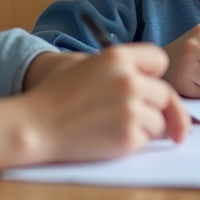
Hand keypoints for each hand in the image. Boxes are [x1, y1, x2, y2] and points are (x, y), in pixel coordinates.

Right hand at [23, 43, 189, 162]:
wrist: (35, 126)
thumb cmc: (58, 96)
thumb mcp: (89, 66)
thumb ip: (123, 69)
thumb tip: (156, 85)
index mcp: (118, 57)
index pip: (159, 60)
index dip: (153, 74)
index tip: (149, 85)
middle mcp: (129, 80)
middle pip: (165, 94)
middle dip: (153, 106)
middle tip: (132, 114)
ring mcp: (131, 109)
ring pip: (160, 121)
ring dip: (145, 126)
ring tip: (113, 125)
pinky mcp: (128, 137)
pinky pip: (147, 140)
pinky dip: (134, 142)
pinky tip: (109, 137)